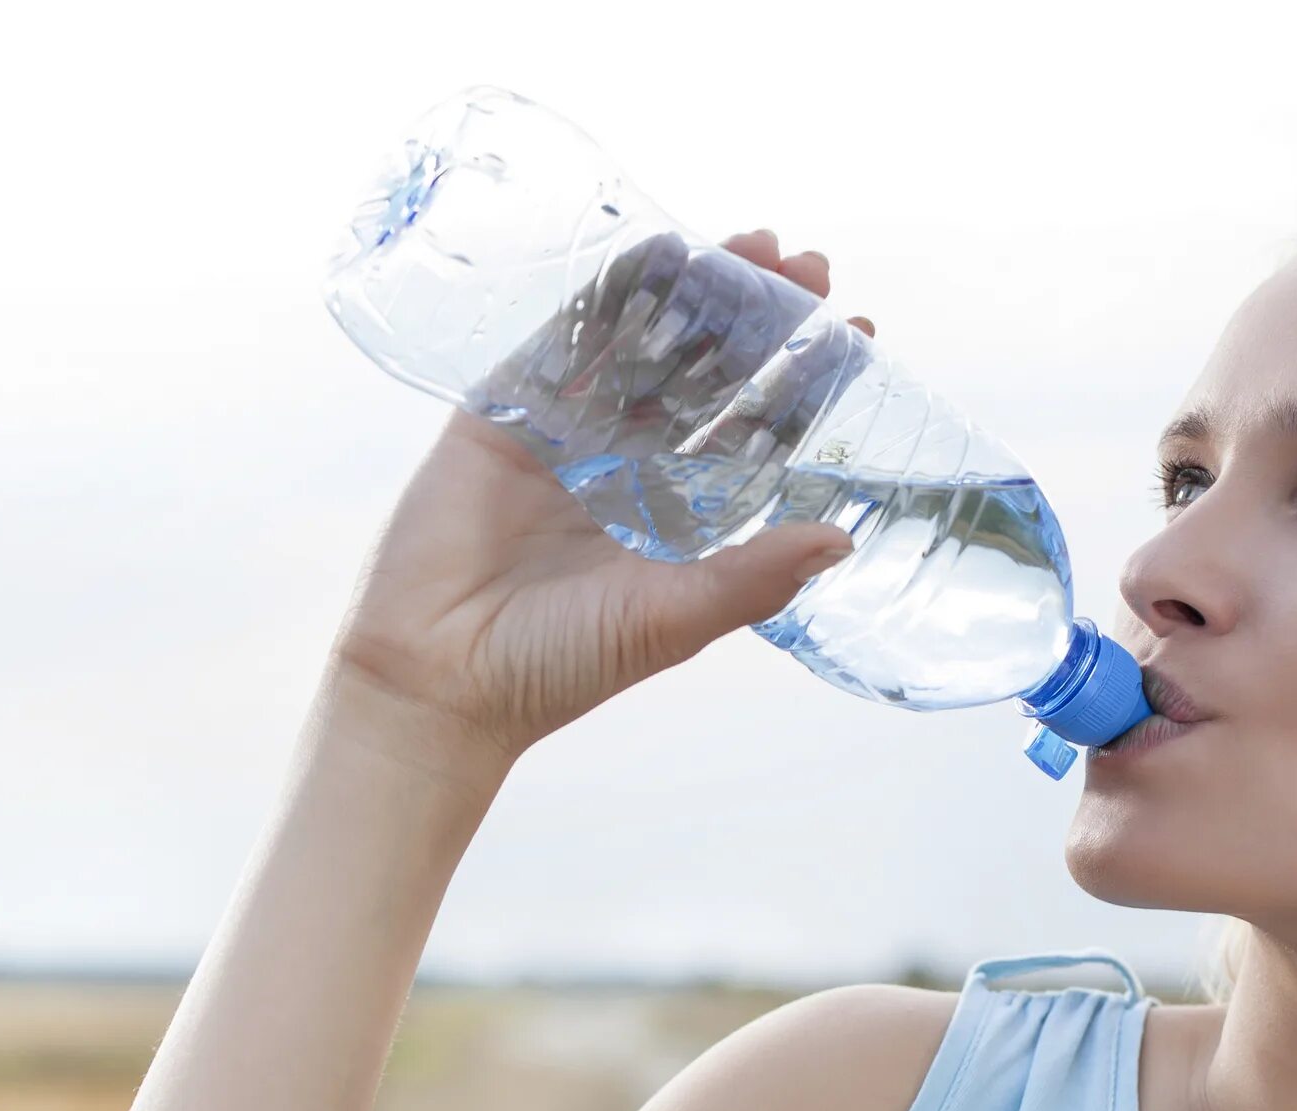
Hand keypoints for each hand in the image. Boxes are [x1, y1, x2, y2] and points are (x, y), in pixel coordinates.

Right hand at [320, 227, 877, 766]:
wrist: (439, 678)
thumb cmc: (558, 665)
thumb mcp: (672, 619)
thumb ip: (752, 577)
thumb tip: (841, 541)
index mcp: (675, 517)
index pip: (752, 433)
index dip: (801, 385)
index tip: (857, 337)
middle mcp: (627, 469)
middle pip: (706, 374)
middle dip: (758, 320)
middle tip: (812, 268)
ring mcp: (566, 436)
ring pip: (645, 346)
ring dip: (698, 293)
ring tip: (753, 247)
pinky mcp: (505, 414)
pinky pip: (563, 340)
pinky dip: (609, 296)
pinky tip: (658, 255)